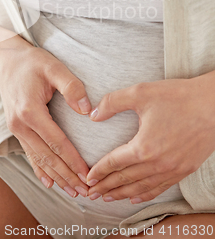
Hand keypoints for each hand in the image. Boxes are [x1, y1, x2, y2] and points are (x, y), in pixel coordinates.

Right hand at [0, 33, 90, 197]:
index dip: (73, 160)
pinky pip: (29, 153)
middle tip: (86, 192)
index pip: (56, 142)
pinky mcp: (16, 128)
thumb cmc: (32, 62)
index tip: (88, 174)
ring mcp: (16, 128)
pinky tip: (49, 182)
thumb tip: (87, 111)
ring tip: (73, 192)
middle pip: (47, 156)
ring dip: (56, 177)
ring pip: (38, 158)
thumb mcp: (54, 67)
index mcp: (30, 111)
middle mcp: (20, 124)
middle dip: (67, 176)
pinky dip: (40, 170)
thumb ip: (72, 87)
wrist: (6, 59)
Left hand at [86, 71, 214, 203]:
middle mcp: (157, 164)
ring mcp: (172, 170)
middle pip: (125, 179)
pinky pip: (160, 188)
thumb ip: (113, 102)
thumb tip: (93, 115)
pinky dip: (145, 194)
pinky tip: (136, 196)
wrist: (213, 104)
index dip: (99, 171)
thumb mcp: (140, 92)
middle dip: (106, 187)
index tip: (87, 178)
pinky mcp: (184, 169)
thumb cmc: (178, 96)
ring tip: (108, 198)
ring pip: (141, 188)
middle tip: (91, 193)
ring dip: (122, 193)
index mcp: (143, 147)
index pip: (114, 163)